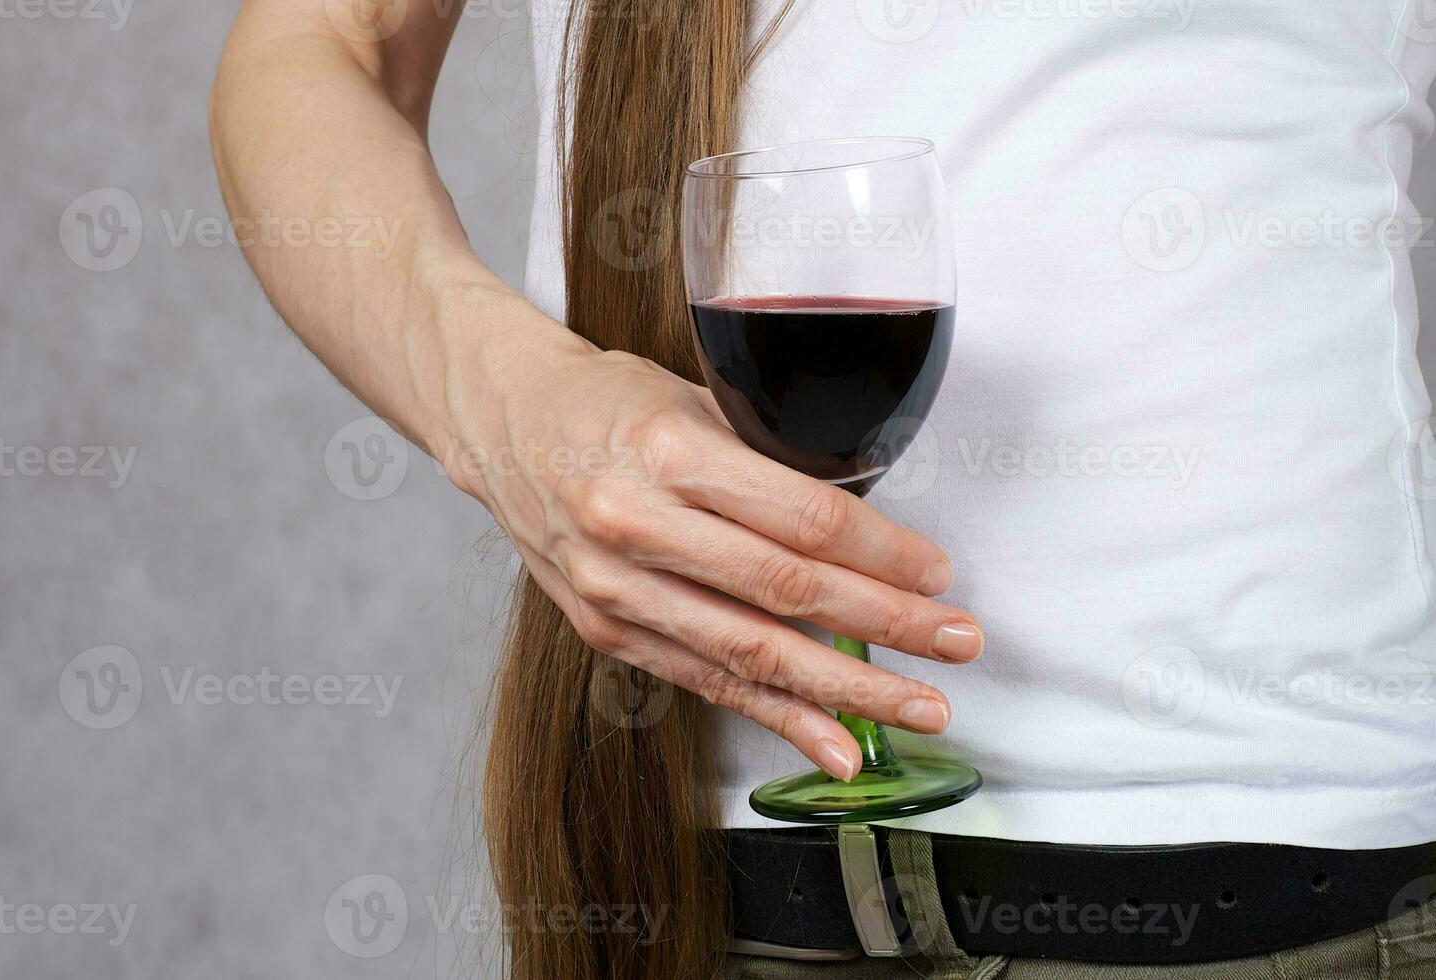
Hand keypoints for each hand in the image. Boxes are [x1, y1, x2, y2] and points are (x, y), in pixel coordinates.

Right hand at [445, 308, 983, 782]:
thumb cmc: (606, 402)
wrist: (503, 425)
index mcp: (667, 451)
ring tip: (921, 707)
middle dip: (888, 625)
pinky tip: (836, 745)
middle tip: (960, 643)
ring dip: (847, 689)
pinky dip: (778, 719)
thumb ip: (769, 457)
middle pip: (786, 592)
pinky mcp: (607, 632)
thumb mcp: (692, 397)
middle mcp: (636, 526)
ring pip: (752, 653)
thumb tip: (867, 522)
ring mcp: (616, 589)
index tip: (938, 575)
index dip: (881, 554)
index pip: (799, 516)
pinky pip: (707, 683)